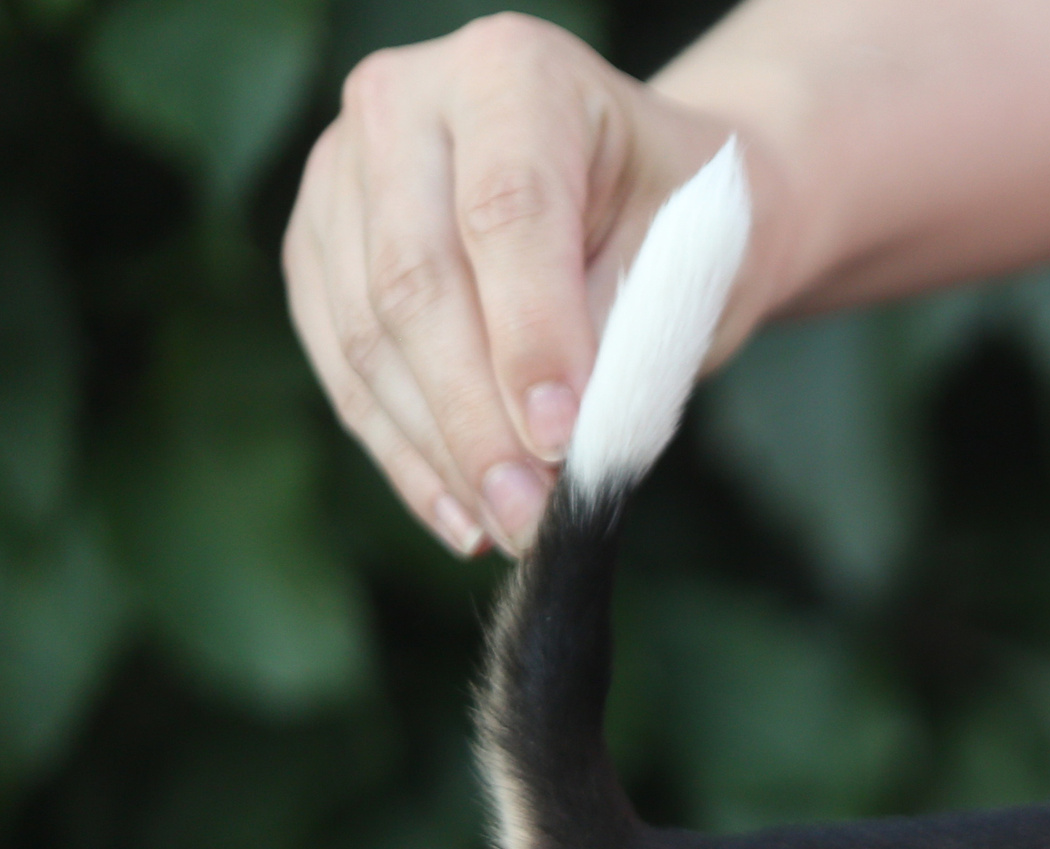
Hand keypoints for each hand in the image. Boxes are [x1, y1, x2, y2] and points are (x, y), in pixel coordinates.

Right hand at [282, 13, 763, 555]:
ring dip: (437, 449)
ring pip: (367, 331)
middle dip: (475, 418)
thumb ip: (615, 333)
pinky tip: (458, 513)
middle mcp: (403, 100)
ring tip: (507, 526)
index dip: (529, 337)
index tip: (560, 443)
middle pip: (416, 278)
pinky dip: (403, 450)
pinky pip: (344, 363)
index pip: (505, 215)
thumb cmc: (680, 221)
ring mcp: (342, 170)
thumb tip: (547, 446)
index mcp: (512, 73)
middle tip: (531, 515)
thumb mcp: (685, 262)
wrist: (647, 190)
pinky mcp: (318, 246)